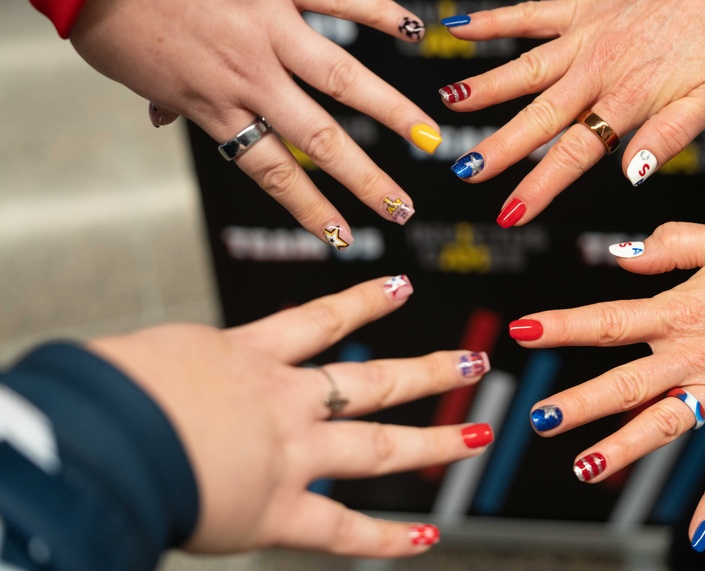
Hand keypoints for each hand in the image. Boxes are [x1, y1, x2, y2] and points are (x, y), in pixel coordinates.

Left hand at [70, 0, 439, 243]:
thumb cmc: (103, 2)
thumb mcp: (126, 70)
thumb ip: (162, 98)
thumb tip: (165, 122)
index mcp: (212, 104)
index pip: (275, 171)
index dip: (311, 209)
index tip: (342, 238)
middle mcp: (249, 75)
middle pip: (321, 141)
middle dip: (367, 181)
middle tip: (402, 209)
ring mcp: (269, 25)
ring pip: (344, 79)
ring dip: (392, 113)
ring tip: (430, 139)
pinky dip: (378, 12)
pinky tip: (413, 29)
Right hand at [87, 276, 492, 557]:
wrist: (105, 430)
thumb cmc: (108, 391)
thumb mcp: (152, 357)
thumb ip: (181, 370)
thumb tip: (167, 380)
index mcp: (248, 355)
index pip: (319, 321)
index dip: (364, 302)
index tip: (399, 287)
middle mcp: (283, 400)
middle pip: (372, 381)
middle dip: (427, 373)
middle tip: (470, 362)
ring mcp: (289, 453)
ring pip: (378, 446)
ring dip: (434, 443)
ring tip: (477, 436)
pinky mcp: (277, 510)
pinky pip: (345, 529)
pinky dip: (387, 538)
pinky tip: (429, 538)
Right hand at [441, 0, 704, 224]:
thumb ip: (668, 138)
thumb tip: (632, 176)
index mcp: (631, 99)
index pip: (577, 153)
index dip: (540, 186)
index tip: (512, 213)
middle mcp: (600, 68)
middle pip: (541, 116)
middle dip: (501, 147)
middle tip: (465, 170)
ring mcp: (587, 36)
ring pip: (527, 67)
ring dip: (487, 87)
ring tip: (449, 102)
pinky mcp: (583, 7)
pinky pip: (532, 13)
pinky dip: (495, 21)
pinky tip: (459, 27)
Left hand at [508, 222, 704, 549]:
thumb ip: (669, 243)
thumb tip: (619, 254)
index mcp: (683, 310)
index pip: (610, 321)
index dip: (563, 325)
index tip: (522, 331)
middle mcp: (697, 356)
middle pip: (627, 384)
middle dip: (579, 403)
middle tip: (538, 419)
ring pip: (666, 426)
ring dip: (624, 449)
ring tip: (584, 469)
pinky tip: (699, 537)